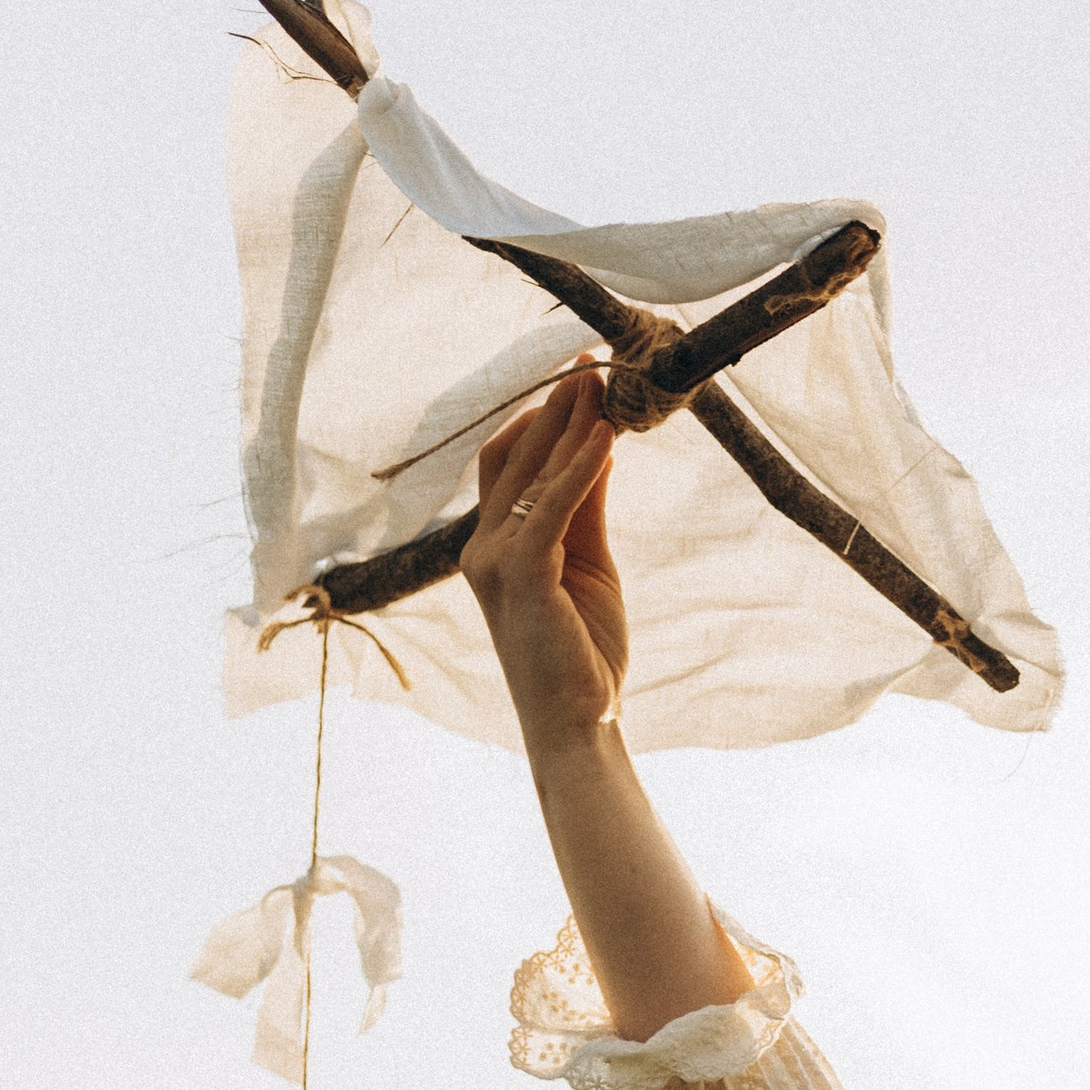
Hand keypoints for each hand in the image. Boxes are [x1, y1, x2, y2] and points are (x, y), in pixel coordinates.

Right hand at [461, 367, 627, 749]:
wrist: (579, 725)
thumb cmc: (583, 655)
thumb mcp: (588, 565)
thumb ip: (585, 506)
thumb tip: (599, 444)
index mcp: (491, 547)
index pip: (506, 462)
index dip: (540, 417)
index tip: (581, 379)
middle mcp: (481, 548)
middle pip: (514, 455)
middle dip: (555, 407)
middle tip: (592, 363)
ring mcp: (494, 562)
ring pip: (532, 474)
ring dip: (569, 425)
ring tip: (604, 383)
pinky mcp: (521, 577)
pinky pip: (552, 506)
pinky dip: (580, 467)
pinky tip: (608, 436)